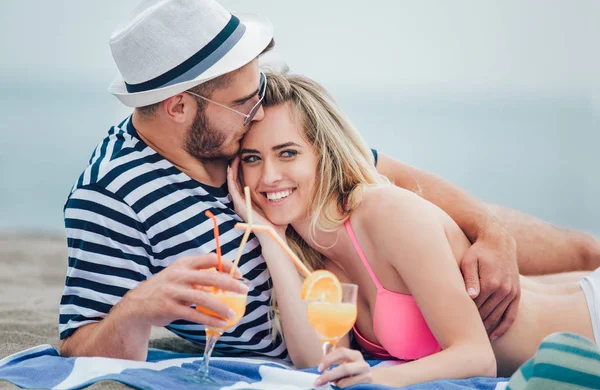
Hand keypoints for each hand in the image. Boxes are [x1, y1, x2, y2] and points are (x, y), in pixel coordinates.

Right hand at [121, 254, 248, 327]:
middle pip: (211, 277)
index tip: (239, 274)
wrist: (137, 304)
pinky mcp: (169, 308)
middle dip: (231, 284)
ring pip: (204, 298)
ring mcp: (173, 291)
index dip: (227, 265)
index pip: (210, 259)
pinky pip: (194, 314)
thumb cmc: (165, 289)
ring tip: (233, 314)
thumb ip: (198, 276)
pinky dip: (209, 320)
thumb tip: (227, 281)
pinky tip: (220, 324)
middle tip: (244, 290)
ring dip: (221, 307)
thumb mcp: (179, 275)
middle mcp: (179, 275)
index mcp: (184, 264)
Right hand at [227, 156, 286, 235]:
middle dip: (237, 167)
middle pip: (237, 181)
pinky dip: (230, 178)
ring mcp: (240, 204)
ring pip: (232, 183)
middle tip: (238, 153)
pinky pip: (232, 189)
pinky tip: (231, 168)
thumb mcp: (280, 205)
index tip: (249, 158)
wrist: (274, 236)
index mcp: (251, 202)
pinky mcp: (240, 205)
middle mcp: (243, 203)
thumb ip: (282, 197)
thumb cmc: (278, 224)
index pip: (245, 182)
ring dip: (232, 170)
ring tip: (234, 157)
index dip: (244, 170)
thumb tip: (291, 187)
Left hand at [313, 348, 372, 387]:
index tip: (319, 369)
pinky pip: (351, 387)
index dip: (328, 359)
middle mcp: (362, 363)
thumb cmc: (353, 372)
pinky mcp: (367, 383)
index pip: (341, 352)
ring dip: (337, 384)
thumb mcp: (346, 365)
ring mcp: (366, 374)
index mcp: (355, 355)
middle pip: (344, 368)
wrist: (369, 379)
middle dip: (329, 376)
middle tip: (318, 382)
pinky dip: (344, 388)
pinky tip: (341, 387)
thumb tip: (321, 373)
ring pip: (347, 381)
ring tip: (334, 384)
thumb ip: (335, 366)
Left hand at [460, 222, 519, 340]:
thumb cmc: (478, 251)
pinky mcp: (516, 293)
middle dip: (474, 325)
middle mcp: (503, 290)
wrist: (499, 242)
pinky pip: (511, 315)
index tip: (454, 325)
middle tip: (461, 336)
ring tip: (474, 339)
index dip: (465, 317)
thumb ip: (469, 278)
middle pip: (486, 314)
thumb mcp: (469, 261)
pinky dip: (503, 327)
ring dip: (487, 329)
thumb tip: (471, 296)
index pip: (475, 307)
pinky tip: (494, 336)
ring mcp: (511, 292)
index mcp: (490, 283)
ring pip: (498, 317)